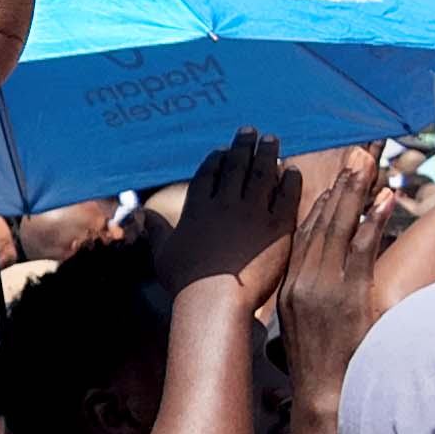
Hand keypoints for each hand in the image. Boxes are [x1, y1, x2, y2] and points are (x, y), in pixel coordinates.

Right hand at [160, 131, 299, 296]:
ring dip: (267, 153)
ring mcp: (252, 213)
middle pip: (236, 165)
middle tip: (251, 131)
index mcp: (197, 208)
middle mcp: (224, 203)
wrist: (215, 301)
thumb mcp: (162, 255)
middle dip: (243, 145)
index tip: (222, 149)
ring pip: (262, 173)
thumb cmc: (185, 285)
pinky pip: (286, 195)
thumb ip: (155, 230)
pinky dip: (289, 179)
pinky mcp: (277, 228)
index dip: (216, 158)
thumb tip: (142, 214)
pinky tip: (292, 170)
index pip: (208, 172)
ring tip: (272, 139)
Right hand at [277, 154, 381, 401]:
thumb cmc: (323, 369)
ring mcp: (322, 288)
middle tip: (356, 152)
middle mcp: (302, 282)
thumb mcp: (307, 329)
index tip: (339, 178)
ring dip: (356, 193)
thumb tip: (330, 285)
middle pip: (321, 222)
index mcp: (290, 287)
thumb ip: (313, 300)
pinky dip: (372, 222)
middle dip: (341, 185)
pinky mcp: (346, 298)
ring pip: (338, 229)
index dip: (324, 202)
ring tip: (369, 163)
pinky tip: (385, 199)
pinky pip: (360, 251)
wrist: (324, 399)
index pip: (305, 234)